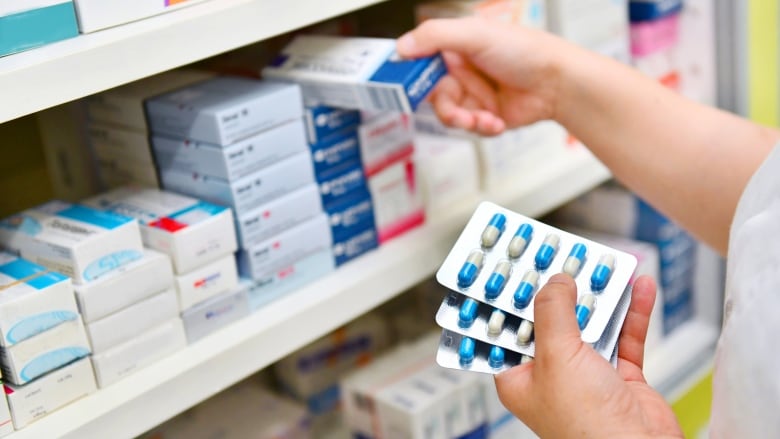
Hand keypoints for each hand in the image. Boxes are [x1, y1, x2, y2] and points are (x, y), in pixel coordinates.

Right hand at [397, 17, 572, 134]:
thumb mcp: (475, 35)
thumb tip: (401, 47)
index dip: (412, 76)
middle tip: (455, 111)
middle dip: (445, 107)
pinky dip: (482, 127)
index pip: (421, 61)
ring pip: (450, 115)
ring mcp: (474, 94)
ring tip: (481, 118)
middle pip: (433, 95)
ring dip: (465, 120)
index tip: (404, 87)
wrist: (559, 83)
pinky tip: (496, 120)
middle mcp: (463, 71)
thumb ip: (435, 36)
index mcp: (456, 47)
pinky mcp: (486, 116)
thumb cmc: (526, 51)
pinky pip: (471, 128)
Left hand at [494, 274, 682, 437]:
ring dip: (600, 296)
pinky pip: (625, 337)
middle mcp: (551, 376)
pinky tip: (638, 287)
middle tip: (565, 256)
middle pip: (552, 321)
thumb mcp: (557, 357)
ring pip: (591, 325)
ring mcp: (587, 376)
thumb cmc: (586, 427)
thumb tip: (555, 281)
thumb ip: (553, 313)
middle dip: (561, 289)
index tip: (516, 267)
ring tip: (604, 265)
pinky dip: (632, 312)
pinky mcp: (620, 378)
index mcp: (520, 377)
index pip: (508, 329)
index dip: (511, 298)